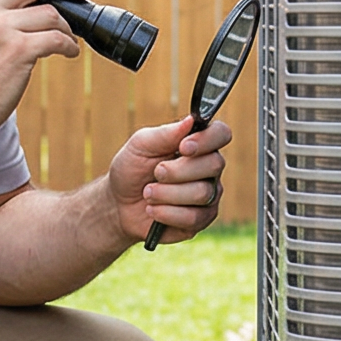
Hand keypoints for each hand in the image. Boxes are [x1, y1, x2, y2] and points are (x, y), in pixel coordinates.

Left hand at [109, 115, 233, 243]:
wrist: (118, 204)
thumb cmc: (132, 169)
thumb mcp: (140, 145)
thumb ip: (165, 133)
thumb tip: (190, 120)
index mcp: (198, 143)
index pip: (221, 134)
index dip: (207, 140)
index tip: (183, 147)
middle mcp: (209, 168)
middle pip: (214, 165)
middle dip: (177, 170)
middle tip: (156, 173)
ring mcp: (209, 195)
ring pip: (202, 193)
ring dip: (167, 193)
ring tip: (148, 192)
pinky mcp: (201, 220)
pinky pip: (193, 217)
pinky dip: (166, 213)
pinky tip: (153, 210)